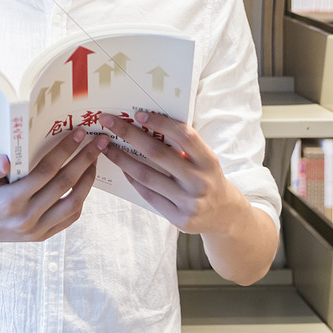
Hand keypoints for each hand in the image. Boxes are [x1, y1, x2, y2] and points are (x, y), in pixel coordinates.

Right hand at [0, 129, 106, 247]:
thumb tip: (6, 159)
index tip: (79, 133)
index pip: (46, 171)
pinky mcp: (40, 236)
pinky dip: (80, 199)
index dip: (65, 150)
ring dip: (88, 180)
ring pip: (73, 204)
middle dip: (85, 160)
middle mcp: (26, 219)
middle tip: (99, 142)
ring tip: (95, 160)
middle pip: (65, 185)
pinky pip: (68, 218)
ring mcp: (35, 231)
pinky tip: (83, 182)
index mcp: (10, 201)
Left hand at [98, 110, 250, 236]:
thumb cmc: (208, 178)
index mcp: (208, 161)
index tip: (138, 114)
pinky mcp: (178, 218)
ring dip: (122, 158)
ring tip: (107, 146)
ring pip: (146, 175)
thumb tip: (146, 123)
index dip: (160, 122)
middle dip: (129, 134)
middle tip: (109, 122)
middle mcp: (199, 181)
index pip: (183, 136)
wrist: (225, 215)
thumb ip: (183, 145)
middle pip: (157, 153)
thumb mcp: (205, 159)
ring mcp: (188, 202)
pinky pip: (148, 194)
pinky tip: (122, 168)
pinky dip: (132, 179)